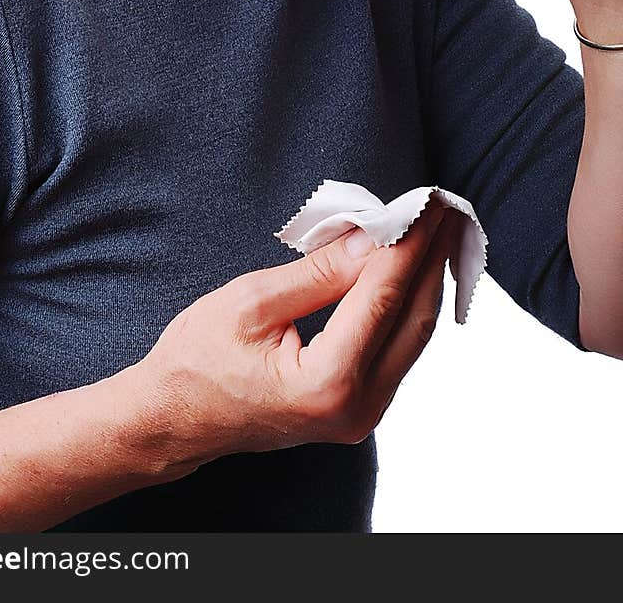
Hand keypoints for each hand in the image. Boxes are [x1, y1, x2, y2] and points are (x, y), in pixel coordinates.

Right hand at [118, 201, 456, 482]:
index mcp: (327, 383)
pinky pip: (397, 349)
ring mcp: (362, 416)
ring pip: (413, 336)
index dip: (410, 244)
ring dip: (426, 280)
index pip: (383, 297)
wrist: (174, 420)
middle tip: (447, 207)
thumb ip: (320, 273)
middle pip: (414, 319)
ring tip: (438, 229)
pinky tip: (411, 269)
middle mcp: (356, 409)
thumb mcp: (252, 301)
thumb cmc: (197, 359)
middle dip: (433, 258)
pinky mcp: (359, 409)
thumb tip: (374, 237)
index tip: (428, 202)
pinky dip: (406, 305)